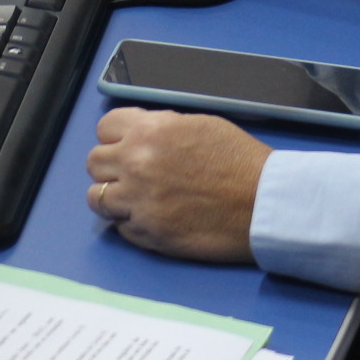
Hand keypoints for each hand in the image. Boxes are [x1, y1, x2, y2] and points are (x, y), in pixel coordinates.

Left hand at [87, 107, 270, 262]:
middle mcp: (135, 164)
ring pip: (97, 198)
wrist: (264, 204)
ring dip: (113, 197)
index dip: (116, 137)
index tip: (125, 145)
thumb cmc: (240, 162)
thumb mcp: (199, 125)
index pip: (105, 128)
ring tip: (134, 199)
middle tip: (131, 175)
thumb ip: (161, 127)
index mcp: (148, 131)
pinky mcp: (148, 234)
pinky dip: (131, 224)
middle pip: (94, 163)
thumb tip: (141, 133)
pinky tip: (152, 218)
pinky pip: (119, 228)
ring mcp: (139, 202)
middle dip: (111, 167)